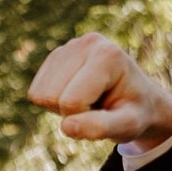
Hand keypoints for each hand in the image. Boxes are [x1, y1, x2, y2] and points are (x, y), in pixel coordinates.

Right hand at [28, 33, 171, 148]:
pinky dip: (52, 101)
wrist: (136, 97)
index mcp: (108, 55)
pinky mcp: (56, 56)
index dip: (83, 117)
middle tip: (96, 104)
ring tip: (88, 99)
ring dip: (59, 106)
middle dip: (69, 111)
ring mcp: (68, 47)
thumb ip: (100, 127)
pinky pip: (35, 92)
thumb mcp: (127, 126)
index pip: (71, 101)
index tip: (105, 110)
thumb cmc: (133, 112)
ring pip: (39, 95)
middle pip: (50, 96)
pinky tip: (76, 93)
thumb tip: (66, 126)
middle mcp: (86, 43)